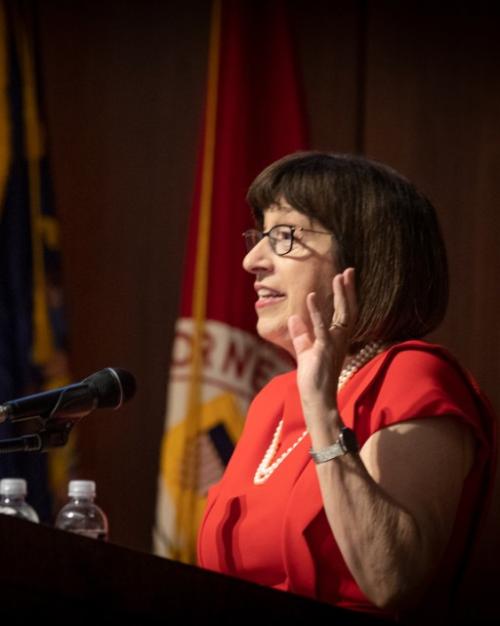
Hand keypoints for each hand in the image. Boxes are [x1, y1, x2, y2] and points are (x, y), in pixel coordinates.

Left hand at [287, 268, 356, 430]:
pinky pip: (322, 328)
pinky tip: (313, 297)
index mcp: (338, 340)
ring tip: (339, 277)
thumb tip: (294, 317)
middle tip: (349, 270)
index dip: (347, 296)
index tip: (345, 278)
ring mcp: (334, 346)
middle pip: (349, 310)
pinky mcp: (323, 351)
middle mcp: (341, 341)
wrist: (316, 401)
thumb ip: (301, 335)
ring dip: (340, 296)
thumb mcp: (305, 353)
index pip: (345, 313)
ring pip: (342, 316)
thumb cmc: (312, 380)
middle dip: (349, 290)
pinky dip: (317, 312)